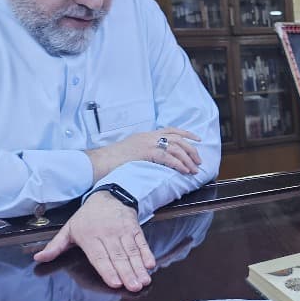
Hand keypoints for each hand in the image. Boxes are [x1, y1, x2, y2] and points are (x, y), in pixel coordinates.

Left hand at [33, 192, 154, 291]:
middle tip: (134, 287)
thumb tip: (39, 258)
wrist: (108, 196)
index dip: (107, 270)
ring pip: (131, 251)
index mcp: (89, 236)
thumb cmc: (87, 217)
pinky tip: (150, 264)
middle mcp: (108, 234)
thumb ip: (55, 246)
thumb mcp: (69, 229)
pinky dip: (147, 253)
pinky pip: (141, 242)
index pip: (100, 256)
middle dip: (127, 273)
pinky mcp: (134, 229)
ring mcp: (123, 231)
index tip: (114, 282)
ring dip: (138, 267)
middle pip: (118, 256)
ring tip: (144, 281)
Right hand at [85, 127, 201, 181]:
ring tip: (194, 169)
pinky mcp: (146, 152)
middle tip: (199, 160)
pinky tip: (184, 171)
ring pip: (175, 148)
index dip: (186, 134)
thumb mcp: (132, 150)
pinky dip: (179, 164)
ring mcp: (148, 143)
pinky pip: (168, 158)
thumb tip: (157, 159)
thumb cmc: (113, 160)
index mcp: (147, 135)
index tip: (197, 139)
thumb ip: (145, 151)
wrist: (100, 161)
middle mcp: (149, 136)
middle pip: (177, 139)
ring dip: (187, 159)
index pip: (171, 130)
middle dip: (191, 150)